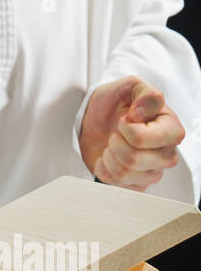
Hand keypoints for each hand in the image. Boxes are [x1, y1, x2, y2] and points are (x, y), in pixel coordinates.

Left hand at [78, 76, 184, 190]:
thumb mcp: (130, 86)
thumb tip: (142, 113)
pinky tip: (110, 157)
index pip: (141, 139)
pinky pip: (115, 184)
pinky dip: (104, 169)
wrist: (98, 118)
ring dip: (109, 155)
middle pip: (132, 159)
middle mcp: (167, 153)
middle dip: (115, 142)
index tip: (125, 118)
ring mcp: (153, 171)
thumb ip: (144, 93)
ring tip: (113, 144)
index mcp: (171, 128)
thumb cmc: (117, 103)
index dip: (125, 127)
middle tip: (117, 132)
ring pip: (123, 173)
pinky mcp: (138, 184)